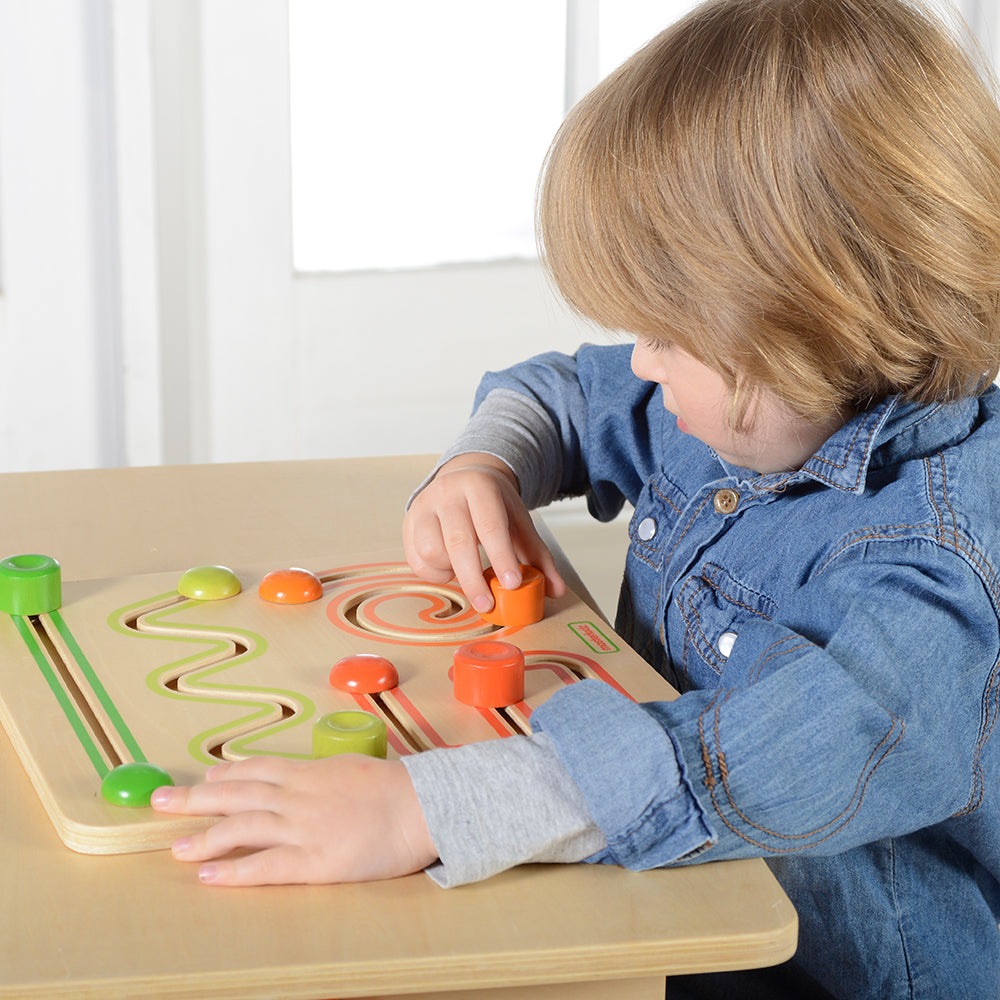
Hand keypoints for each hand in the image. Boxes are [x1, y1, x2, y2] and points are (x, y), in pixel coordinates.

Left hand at [150, 755, 436, 885]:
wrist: (421, 805)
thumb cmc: (395, 786)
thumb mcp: (352, 768)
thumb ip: (322, 775)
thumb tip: (307, 776)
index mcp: (309, 773)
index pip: (256, 770)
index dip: (225, 776)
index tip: (203, 779)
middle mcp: (297, 797)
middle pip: (235, 795)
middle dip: (194, 798)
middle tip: (161, 801)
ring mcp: (302, 829)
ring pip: (241, 829)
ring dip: (204, 836)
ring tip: (174, 846)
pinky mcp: (314, 862)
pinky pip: (264, 866)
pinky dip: (232, 871)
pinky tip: (208, 875)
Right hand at [403, 454, 564, 612]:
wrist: (465, 477)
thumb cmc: (494, 504)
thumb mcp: (519, 523)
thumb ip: (538, 556)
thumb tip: (556, 590)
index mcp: (480, 487)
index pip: (490, 525)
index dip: (501, 557)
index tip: (512, 584)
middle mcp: (447, 493)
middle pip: (458, 541)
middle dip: (472, 578)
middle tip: (487, 604)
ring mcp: (423, 506)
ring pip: (431, 551)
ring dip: (452, 571)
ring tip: (468, 570)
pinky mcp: (408, 522)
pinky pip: (415, 559)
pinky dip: (434, 572)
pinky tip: (450, 567)